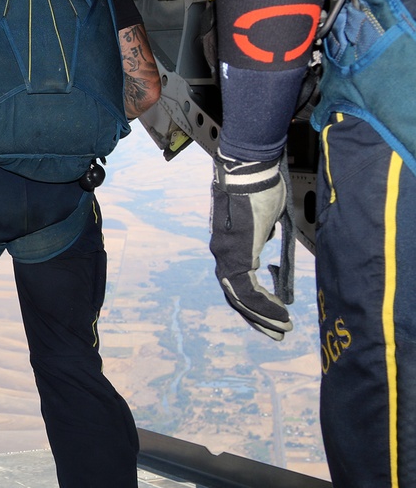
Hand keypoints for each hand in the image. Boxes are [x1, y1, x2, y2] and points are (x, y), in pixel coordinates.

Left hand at [209, 151, 292, 340]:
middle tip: (276, 333)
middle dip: (257, 317)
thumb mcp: (262, 219)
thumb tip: (265, 246)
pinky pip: (247, 286)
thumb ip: (259, 237)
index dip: (253, 302)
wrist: (250, 169)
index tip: (272, 315)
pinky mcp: (237, 251)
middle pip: (235, 294)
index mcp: (227, 245)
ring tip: (282, 327)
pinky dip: (263, 302)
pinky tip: (280, 312)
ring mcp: (226, 252)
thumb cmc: (258, 188)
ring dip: (262, 314)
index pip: (236, 282)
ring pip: (240, 295)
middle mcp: (222, 252)